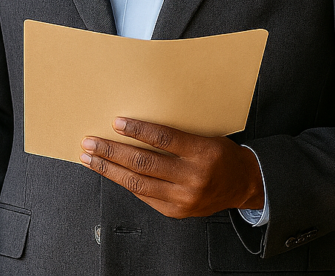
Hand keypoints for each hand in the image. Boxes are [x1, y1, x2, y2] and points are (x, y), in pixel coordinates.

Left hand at [81, 117, 263, 218]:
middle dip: (112, 151)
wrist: (244, 185)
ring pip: (138, 183)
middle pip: (144, 162)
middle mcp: (193, 177)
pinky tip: (110, 172)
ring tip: (90, 158)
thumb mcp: (205, 137)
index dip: (138, 130)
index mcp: (203, 152)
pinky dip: (124, 182)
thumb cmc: (221, 155)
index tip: (116, 122)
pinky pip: (144, 196)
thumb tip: (135, 127)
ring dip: (109, 169)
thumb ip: (175, 136)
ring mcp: (184, 198)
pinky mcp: (176, 212)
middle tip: (91, 142)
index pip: (164, 139)